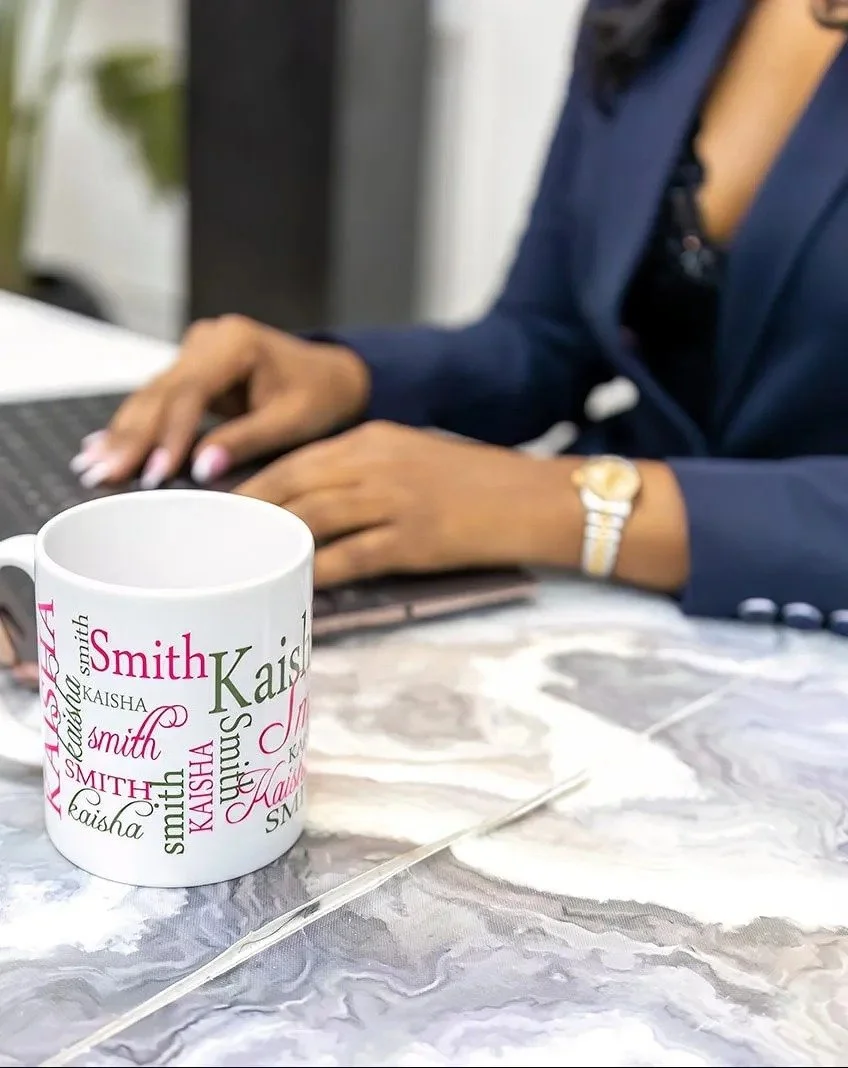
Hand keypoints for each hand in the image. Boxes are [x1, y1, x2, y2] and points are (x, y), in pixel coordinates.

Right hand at [70, 315, 370, 487]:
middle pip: (161, 392)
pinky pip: (158, 400)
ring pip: (151, 396)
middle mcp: (209, 339)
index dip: (170, 435)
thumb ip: (246, 440)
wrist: (332, 375)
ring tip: (92, 467)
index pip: (191, 391)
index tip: (154, 474)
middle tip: (101, 475)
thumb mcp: (291, 420)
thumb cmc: (319, 396)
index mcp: (236, 343)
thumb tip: (202, 469)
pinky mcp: (191, 369)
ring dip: (123, 434)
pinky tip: (102, 448)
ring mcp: (196, 350)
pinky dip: (134, 428)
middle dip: (132, 438)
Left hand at [234, 421, 580, 586]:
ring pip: (314, 518)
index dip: (251, 482)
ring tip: (238, 563)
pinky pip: (352, 556)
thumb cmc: (474, 481)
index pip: (295, 458)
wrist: (534, 497)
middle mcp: (375, 462)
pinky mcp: (413, 539)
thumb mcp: (412, 455)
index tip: (219, 506)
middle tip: (210, 539)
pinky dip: (317, 572)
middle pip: (292, 485)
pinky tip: (292, 585)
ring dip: (271, 541)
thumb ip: (363, 470)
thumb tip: (310, 503)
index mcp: (371, 438)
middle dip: (246, 512)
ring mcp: (393, 501)